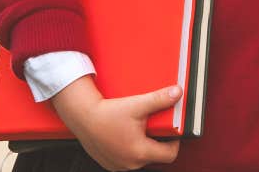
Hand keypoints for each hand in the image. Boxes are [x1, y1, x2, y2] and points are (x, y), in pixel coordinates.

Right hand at [50, 76, 182, 170]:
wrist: (82, 116)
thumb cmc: (106, 113)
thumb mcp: (137, 105)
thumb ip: (159, 100)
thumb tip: (176, 93)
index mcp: (140, 152)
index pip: (170, 154)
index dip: (175, 141)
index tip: (173, 130)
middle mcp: (130, 163)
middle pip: (155, 155)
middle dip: (158, 141)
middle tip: (153, 126)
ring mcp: (119, 165)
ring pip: (141, 158)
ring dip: (143, 145)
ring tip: (137, 129)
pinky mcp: (110, 163)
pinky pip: (127, 159)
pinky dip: (130, 149)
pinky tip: (125, 135)